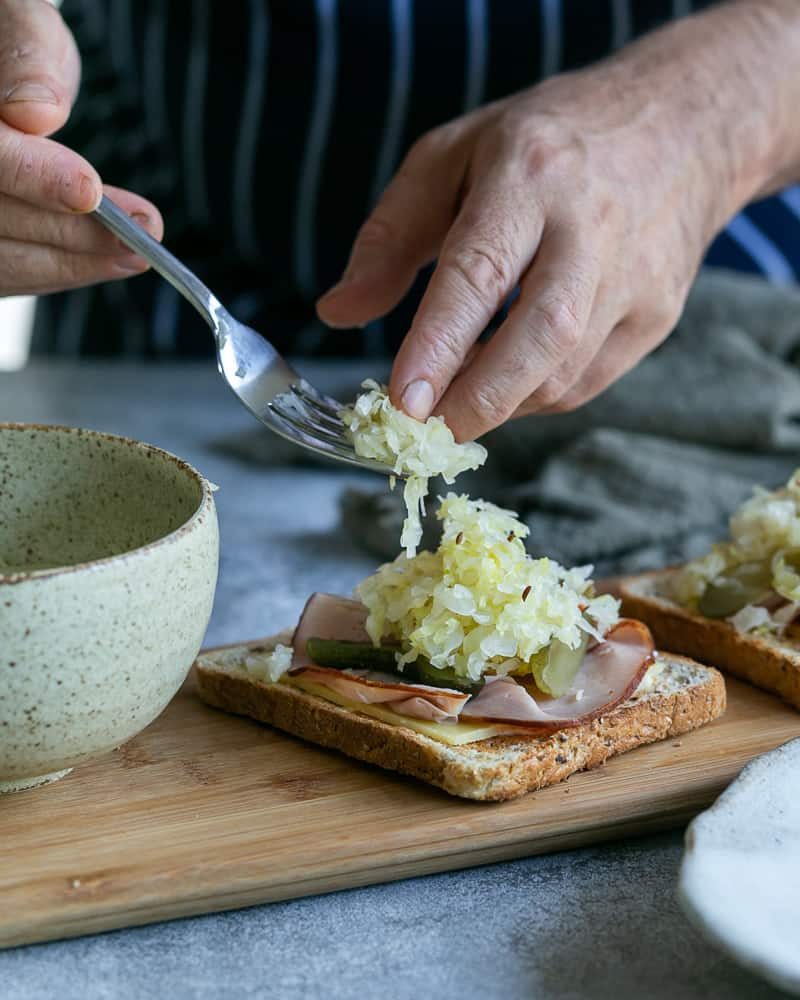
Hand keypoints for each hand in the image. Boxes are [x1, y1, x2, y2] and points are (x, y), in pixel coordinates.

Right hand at [0, 0, 162, 297]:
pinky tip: (106, 261)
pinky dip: (62, 270)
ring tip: (135, 253)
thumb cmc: (12, 46)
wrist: (1, 71)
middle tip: (141, 232)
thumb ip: (27, 60)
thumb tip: (36, 112)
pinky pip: (11, 271)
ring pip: (3, 259)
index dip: (32, 177)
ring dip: (75, 263)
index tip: (88, 191)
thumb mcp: (21, 24)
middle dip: (72, 233)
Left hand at [317, 11, 768, 440]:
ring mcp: (636, 276)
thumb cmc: (544, 143)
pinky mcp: (658, 314)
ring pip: (564, 372)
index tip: (402, 403)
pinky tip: (506, 382)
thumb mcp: (450, 158)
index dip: (439, 345)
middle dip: (479, 400)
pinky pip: (587, 381)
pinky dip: (535, 397)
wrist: (679, 129)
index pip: (480, 270)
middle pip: (541, 336)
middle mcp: (592, 226)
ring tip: (457, 401)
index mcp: (530, 173)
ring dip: (502, 404)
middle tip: (426, 433)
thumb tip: (337, 313)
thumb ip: (389, 237)